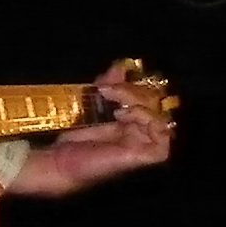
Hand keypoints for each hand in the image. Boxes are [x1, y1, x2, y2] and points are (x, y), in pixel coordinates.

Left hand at [17, 74, 174, 197]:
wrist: (62, 160)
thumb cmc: (76, 136)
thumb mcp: (94, 103)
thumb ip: (110, 84)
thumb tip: (121, 66)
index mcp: (134, 118)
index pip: (150, 94)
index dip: (135, 83)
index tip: (111, 77)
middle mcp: (143, 130)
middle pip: (157, 101)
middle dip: (132, 89)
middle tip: (106, 89)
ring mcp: (147, 144)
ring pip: (161, 116)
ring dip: (139, 102)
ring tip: (113, 102)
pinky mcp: (147, 157)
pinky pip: (163, 137)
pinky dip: (147, 120)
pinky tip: (123, 116)